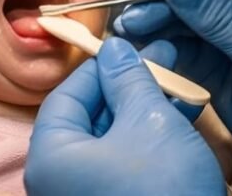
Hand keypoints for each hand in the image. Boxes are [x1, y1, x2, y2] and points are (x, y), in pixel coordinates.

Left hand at [25, 38, 224, 195]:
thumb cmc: (163, 190)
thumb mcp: (148, 121)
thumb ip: (129, 79)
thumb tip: (115, 49)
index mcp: (51, 158)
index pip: (66, 95)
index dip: (100, 67)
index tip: (129, 49)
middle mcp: (60, 182)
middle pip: (90, 117)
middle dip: (129, 87)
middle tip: (163, 60)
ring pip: (114, 139)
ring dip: (146, 110)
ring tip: (180, 87)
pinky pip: (127, 163)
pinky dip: (151, 139)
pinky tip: (181, 118)